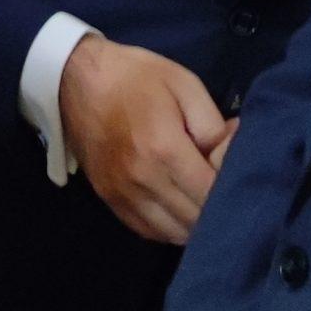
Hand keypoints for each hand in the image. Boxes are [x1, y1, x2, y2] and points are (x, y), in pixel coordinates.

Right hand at [58, 35, 230, 244]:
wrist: (75, 78)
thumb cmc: (135, 76)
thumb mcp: (184, 84)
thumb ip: (214, 124)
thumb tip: (235, 149)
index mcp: (164, 149)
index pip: (212, 193)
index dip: (232, 187)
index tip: (235, 167)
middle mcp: (143, 179)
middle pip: (195, 219)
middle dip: (217, 208)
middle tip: (221, 184)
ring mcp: (122, 193)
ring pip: (173, 233)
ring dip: (194, 223)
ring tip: (201, 199)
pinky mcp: (108, 199)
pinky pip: (148, 231)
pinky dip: (169, 227)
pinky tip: (177, 208)